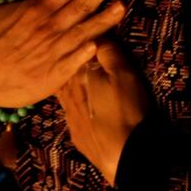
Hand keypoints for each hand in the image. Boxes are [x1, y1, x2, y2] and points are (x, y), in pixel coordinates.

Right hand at [0, 0, 128, 159]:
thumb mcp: (4, 12)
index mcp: (36, 9)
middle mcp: (50, 27)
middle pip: (84, 3)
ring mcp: (55, 51)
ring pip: (87, 30)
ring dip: (106, 16)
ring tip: (123, 3)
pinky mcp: (56, 74)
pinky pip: (77, 59)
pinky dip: (89, 49)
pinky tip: (103, 41)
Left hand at [57, 39, 149, 184]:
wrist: (123, 155)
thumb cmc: (126, 110)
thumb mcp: (124, 74)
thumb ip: (109, 52)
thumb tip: (97, 35)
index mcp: (75, 73)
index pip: (74, 50)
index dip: (82, 43)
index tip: (90, 39)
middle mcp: (65, 92)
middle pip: (65, 72)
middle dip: (73, 64)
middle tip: (88, 61)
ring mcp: (68, 114)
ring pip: (65, 92)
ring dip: (72, 85)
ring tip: (84, 82)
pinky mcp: (75, 132)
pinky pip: (72, 112)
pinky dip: (77, 105)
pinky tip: (84, 106)